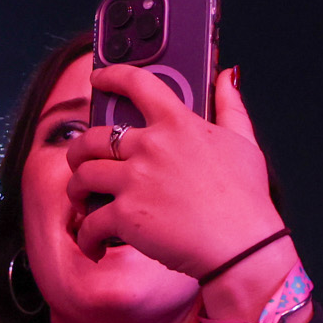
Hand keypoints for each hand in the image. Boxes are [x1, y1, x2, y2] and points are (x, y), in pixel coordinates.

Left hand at [66, 64, 280, 278]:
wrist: (243, 247)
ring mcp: (135, 180)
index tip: (97, 78)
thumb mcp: (245, 143)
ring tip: (82, 200)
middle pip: (93, 137)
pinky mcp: (126, 215)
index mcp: (178, 124)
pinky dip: (86, 236)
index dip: (110, 75)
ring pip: (82, 175)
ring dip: (76, 189)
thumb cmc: (246, 200)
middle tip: (80, 160)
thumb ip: (230, 106)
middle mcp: (151, 146)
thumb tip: (226, 78)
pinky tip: (94, 244)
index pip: (137, 83)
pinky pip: (90, 223)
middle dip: (78, 149)